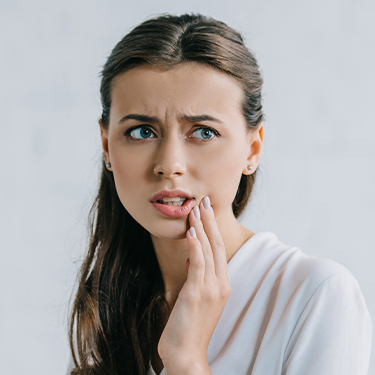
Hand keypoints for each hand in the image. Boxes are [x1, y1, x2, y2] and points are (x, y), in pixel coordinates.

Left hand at [158, 195, 230, 369]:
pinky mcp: (197, 293)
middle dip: (210, 221)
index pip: (219, 250)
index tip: (207, 211)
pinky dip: (196, 246)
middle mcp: (220, 284)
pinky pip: (198, 264)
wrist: (186, 354)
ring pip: (209, 250)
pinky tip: (192, 231)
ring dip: (202, 227)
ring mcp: (210, 289)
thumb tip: (192, 260)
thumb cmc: (190, 327)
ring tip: (197, 208)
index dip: (213, 228)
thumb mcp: (196, 299)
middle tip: (206, 200)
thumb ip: (197, 278)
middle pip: (217, 245)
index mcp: (222, 285)